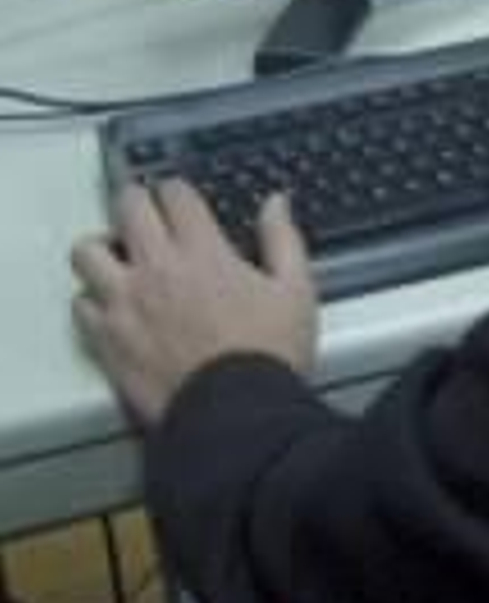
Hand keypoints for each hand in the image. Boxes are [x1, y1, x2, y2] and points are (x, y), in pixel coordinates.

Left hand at [70, 180, 318, 427]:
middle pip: (127, 207)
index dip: (176, 190)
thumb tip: (276, 202)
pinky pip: (80, 304)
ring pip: (87, 252)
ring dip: (102, 248)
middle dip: (137, 202)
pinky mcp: (106, 339)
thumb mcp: (296, 289)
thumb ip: (283, 238)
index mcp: (204, 251)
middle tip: (147, 214)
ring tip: (119, 257)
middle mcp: (157, 268)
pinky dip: (92, 299)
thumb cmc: (268, 353)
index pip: (174, 194)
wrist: (234, 413)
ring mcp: (125, 303)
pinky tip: (112, 306)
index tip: (181, 198)